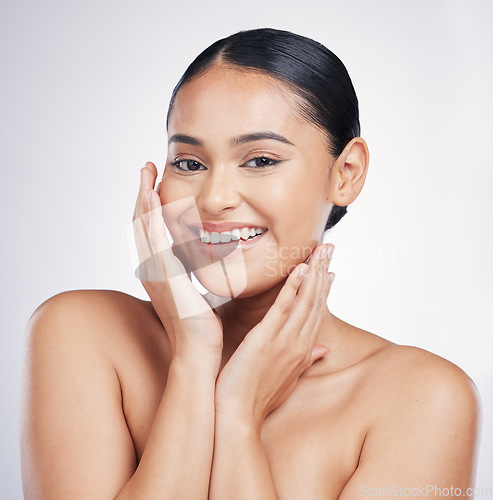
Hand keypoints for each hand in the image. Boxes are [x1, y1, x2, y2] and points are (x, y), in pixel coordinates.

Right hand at [132, 162, 222, 366]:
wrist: (199, 351)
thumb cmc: (201, 326)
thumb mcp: (195, 291)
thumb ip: (193, 272)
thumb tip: (201, 255)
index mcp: (159, 272)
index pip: (150, 230)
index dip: (149, 205)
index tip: (155, 182)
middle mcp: (151, 269)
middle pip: (141, 222)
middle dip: (143, 193)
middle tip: (146, 167)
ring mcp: (155, 272)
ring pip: (143, 226)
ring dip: (144, 197)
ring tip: (146, 172)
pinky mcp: (164, 276)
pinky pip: (154, 239)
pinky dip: (151, 216)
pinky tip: (153, 195)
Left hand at [214, 243, 334, 426]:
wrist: (238, 416)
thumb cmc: (258, 397)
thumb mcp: (289, 377)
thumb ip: (307, 359)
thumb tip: (324, 349)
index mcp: (303, 350)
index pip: (317, 313)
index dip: (325, 289)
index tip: (331, 270)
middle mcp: (300, 343)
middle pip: (316, 301)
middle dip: (323, 272)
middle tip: (329, 248)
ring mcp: (285, 341)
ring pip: (305, 301)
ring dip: (314, 273)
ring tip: (320, 250)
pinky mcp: (266, 339)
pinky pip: (283, 308)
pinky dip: (293, 287)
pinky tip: (299, 269)